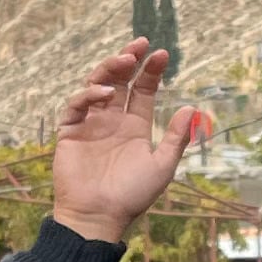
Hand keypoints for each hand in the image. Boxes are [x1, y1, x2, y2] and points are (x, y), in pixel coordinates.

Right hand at [47, 40, 207, 246]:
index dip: (151, 72)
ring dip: (109, 69)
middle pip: (119, 81)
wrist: (99, 217)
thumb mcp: (162, 165)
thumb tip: (192, 108)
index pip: (142, 90)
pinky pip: (76, 105)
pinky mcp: (70, 132)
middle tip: (140, 44)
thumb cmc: (132, 195)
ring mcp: (90, 124)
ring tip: (125, 60)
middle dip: (128, 60)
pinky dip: (89, 95)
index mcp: (134, 127)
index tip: (162, 54)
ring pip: (96, 85)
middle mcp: (112, 121)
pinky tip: (105, 95)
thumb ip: (175, 137)